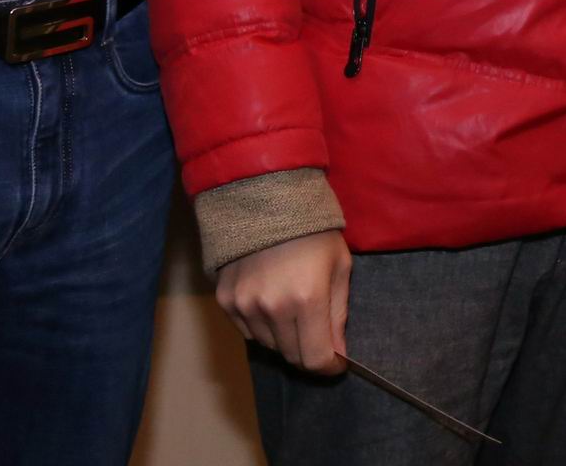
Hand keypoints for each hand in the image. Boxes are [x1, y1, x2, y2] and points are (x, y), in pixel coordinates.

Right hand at [216, 229, 351, 373]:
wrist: (266, 198)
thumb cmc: (313, 231)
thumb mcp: (340, 266)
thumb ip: (339, 313)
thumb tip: (339, 353)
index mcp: (307, 299)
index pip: (315, 358)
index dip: (329, 367)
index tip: (337, 363)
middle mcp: (273, 308)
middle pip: (291, 356)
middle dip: (309, 353)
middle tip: (319, 338)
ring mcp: (245, 305)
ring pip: (269, 346)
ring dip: (285, 340)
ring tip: (295, 313)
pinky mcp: (225, 300)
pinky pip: (247, 331)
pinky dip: (263, 328)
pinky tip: (272, 305)